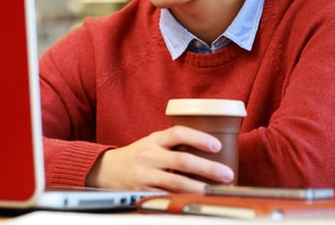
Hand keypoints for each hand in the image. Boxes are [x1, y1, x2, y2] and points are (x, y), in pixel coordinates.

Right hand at [85, 125, 234, 191]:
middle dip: (208, 168)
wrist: (107, 170)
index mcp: (154, 139)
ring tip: (216, 190)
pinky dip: (183, 199)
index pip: (178, 133)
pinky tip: (196, 200)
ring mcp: (145, 175)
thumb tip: (210, 148)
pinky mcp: (143, 192)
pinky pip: (167, 196)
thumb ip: (173, 143)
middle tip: (227, 174)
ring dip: (200, 187)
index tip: (217, 145)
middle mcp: (149, 155)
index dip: (199, 138)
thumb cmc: (138, 155)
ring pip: (177, 182)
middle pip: (182, 160)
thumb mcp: (152, 142)